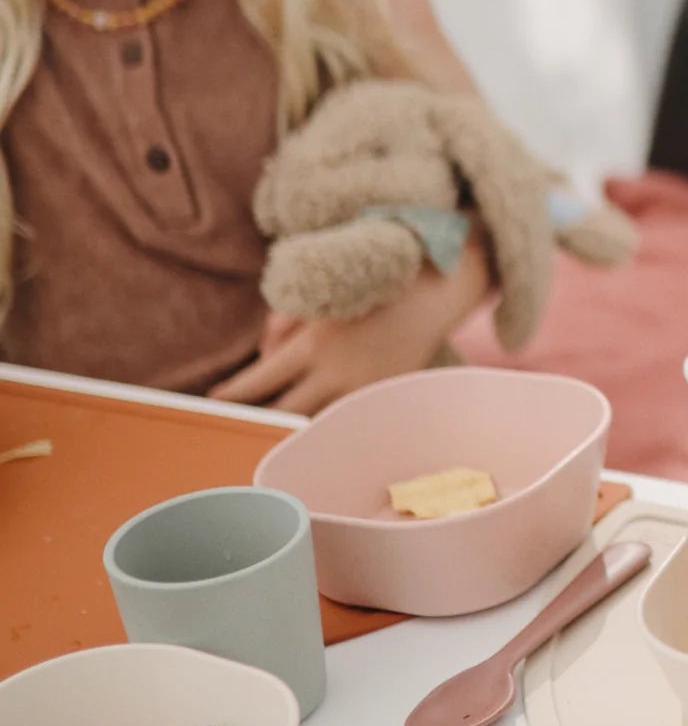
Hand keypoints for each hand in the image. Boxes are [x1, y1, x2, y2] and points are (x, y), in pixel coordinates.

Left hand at [211, 234, 490, 414]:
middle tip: (230, 431)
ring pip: (315, 424)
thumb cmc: (373, 286)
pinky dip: (326, 424)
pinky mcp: (383, 398)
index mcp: (315, 345)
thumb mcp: (320, 298)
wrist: (435, 294)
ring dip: (291, 430)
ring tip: (267, 439)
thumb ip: (284, 325)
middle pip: (281, 414)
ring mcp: (363, 392)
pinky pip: (346, 418)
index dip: (232, 396)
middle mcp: (336, 375)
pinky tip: (314, 433)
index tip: (214, 402)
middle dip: (254, 423)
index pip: (259, 382)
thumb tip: (264, 355)